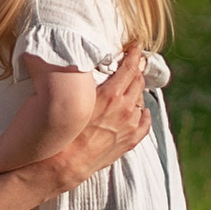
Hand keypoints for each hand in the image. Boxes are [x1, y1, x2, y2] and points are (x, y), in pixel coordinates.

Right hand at [48, 46, 147, 193]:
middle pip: (138, 80)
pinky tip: (140, 109)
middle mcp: (125, 108)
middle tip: (134, 61)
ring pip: (142, 100)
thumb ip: (88, 80)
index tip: (136, 46)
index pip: (130, 67)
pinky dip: (144, 113)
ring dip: (137, 90)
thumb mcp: (76, 98)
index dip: (134, 53)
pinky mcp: (130, 140)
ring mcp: (130, 125)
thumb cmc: (65, 129)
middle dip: (137, 68)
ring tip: (131, 86)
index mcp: (111, 95)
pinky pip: (145, 122)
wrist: (65, 163)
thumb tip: (89, 64)